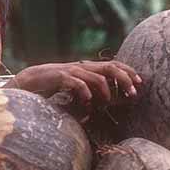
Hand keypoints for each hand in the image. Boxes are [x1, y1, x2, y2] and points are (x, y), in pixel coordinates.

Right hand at [5, 60, 141, 108]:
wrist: (28, 81)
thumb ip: (91, 90)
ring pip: (97, 77)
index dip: (129, 72)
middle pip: (111, 67)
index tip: (140, 84)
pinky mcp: (60, 77)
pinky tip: (87, 104)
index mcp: (88, 67)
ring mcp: (72, 71)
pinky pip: (78, 84)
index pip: (115, 65)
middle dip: (125, 79)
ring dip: (107, 91)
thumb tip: (109, 101)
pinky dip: (86, 94)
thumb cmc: (54, 87)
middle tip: (134, 93)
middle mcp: (82, 66)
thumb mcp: (76, 87)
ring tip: (109, 103)